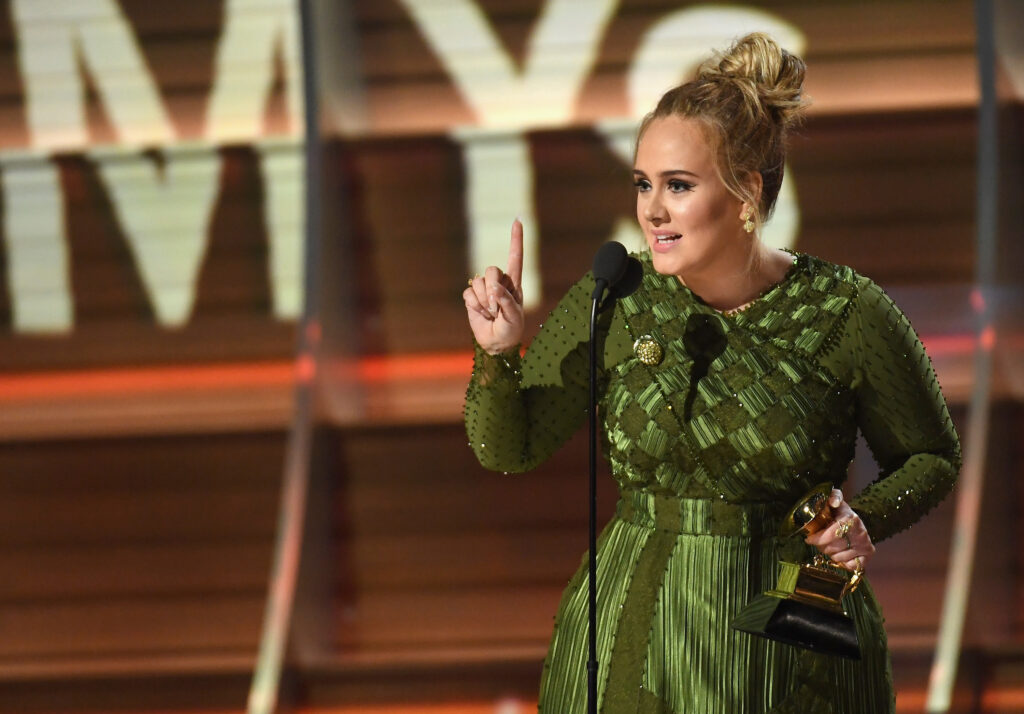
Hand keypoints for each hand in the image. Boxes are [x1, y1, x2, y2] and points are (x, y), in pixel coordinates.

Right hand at [464, 219, 524, 353]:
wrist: (496, 343)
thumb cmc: (511, 329)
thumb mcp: (515, 317)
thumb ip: (507, 301)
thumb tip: (494, 289)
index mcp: (514, 283)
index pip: (515, 258)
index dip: (516, 240)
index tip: (518, 220)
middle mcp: (498, 282)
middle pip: (491, 270)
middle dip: (492, 288)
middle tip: (495, 306)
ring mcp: (483, 289)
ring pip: (478, 282)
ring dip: (483, 301)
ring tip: (490, 313)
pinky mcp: (471, 297)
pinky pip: (468, 294)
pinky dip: (474, 306)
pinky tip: (481, 313)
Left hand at [804, 488, 875, 572]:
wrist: (856, 521)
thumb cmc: (839, 512)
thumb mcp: (834, 501)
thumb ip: (832, 496)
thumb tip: (834, 502)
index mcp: (850, 518)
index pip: (829, 536)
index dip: (816, 539)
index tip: (808, 538)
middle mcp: (860, 532)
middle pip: (831, 548)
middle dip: (821, 546)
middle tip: (819, 541)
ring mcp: (865, 544)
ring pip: (838, 558)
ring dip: (831, 553)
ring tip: (830, 545)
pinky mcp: (869, 553)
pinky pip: (851, 566)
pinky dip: (843, 562)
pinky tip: (840, 553)